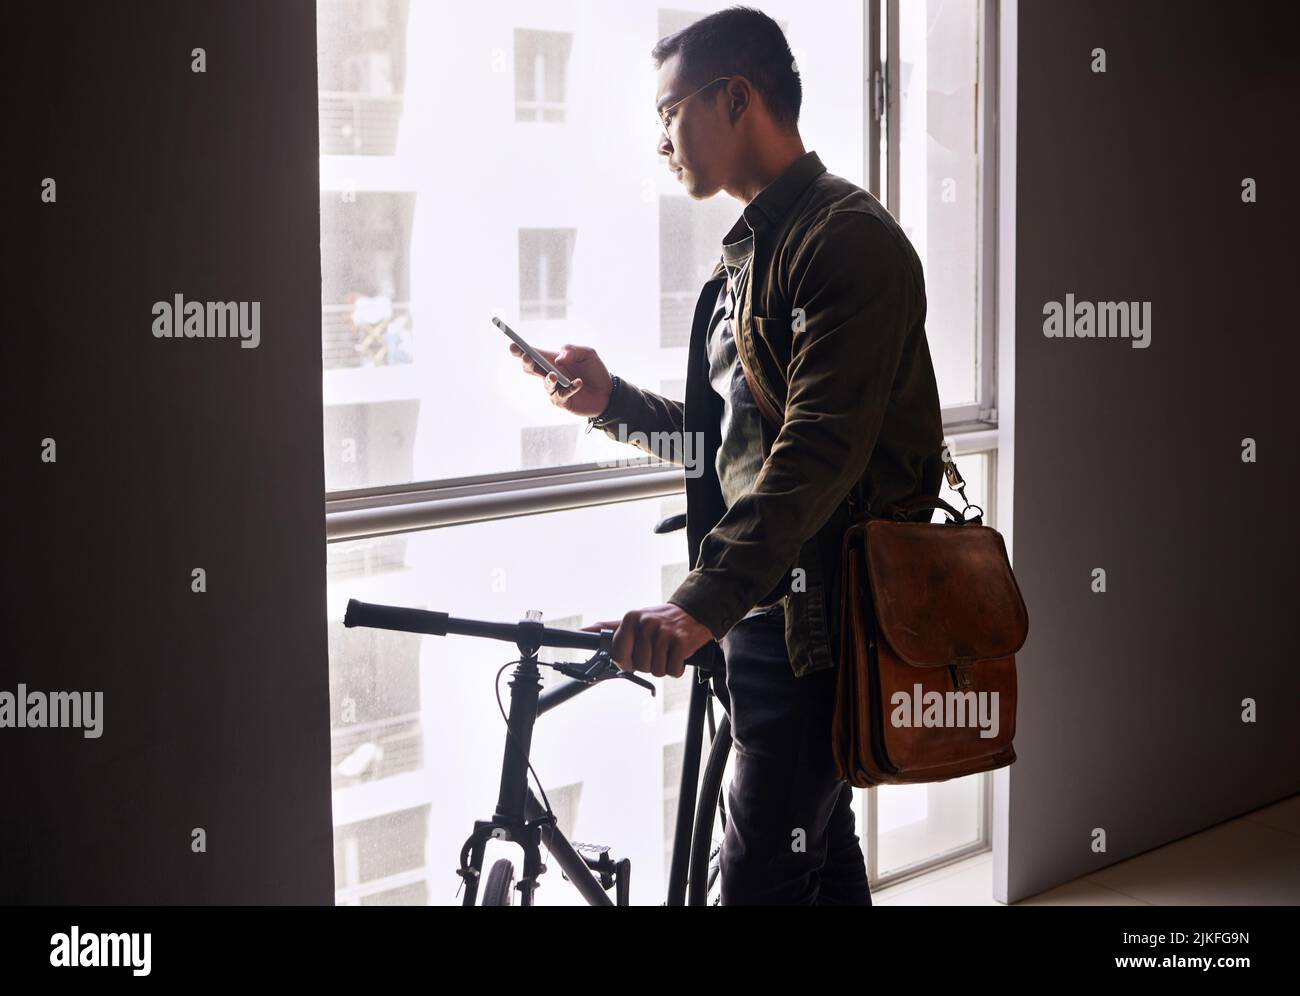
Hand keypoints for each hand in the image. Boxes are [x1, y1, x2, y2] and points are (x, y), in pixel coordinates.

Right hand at [509, 342, 612, 416]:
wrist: (607, 392)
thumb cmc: (594, 371)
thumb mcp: (587, 354)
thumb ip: (573, 350)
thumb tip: (559, 359)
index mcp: (552, 360)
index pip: (532, 353)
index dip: (520, 350)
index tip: (512, 345)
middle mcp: (549, 374)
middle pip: (530, 368)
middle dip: (526, 362)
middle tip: (527, 356)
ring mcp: (554, 389)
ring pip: (545, 384)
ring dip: (548, 379)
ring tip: (554, 375)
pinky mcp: (562, 401)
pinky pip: (562, 395)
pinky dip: (570, 388)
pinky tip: (578, 383)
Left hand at [581, 605, 713, 678]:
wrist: (693, 612)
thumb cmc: (660, 621)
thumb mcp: (634, 620)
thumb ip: (609, 629)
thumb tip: (581, 631)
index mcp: (631, 619)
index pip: (618, 655)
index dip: (626, 662)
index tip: (634, 657)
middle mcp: (645, 623)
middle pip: (639, 666)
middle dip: (648, 663)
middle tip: (656, 650)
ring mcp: (664, 632)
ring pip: (656, 671)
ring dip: (663, 666)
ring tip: (667, 650)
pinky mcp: (681, 641)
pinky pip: (673, 671)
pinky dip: (677, 668)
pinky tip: (678, 654)